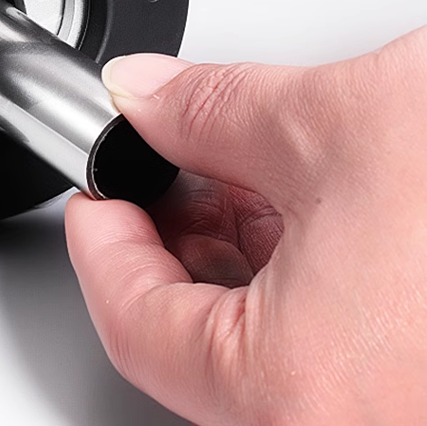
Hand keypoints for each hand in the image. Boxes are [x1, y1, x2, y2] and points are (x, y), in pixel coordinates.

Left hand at [66, 29, 426, 423]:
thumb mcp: (332, 121)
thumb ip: (208, 109)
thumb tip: (146, 99)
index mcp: (309, 395)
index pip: (138, 328)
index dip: (103, 244)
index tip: (98, 195)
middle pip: (199, 347)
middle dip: (174, 244)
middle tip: (166, 175)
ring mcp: (396, 411)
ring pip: (265, 351)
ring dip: (237, 261)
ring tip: (238, 179)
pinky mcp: (420, 381)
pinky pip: (330, 353)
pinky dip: (299, 284)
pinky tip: (304, 215)